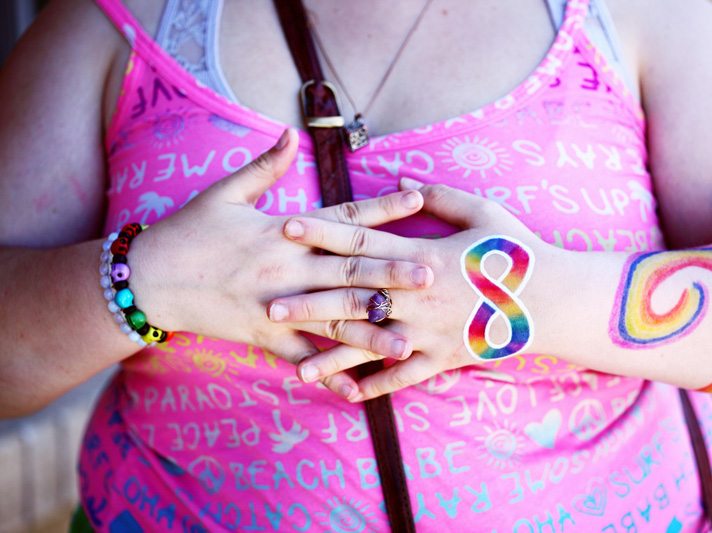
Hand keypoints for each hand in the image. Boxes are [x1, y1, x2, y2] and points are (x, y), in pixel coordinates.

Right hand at [127, 130, 433, 398]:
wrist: (148, 279)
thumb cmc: (187, 232)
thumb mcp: (224, 193)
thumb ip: (264, 166)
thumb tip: (290, 133)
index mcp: (284, 231)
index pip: (343, 218)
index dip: (382, 207)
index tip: (418, 199)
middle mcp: (287, 268)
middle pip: (349, 272)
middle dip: (392, 274)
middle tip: (431, 276)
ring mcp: (277, 305)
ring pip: (333, 320)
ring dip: (372, 332)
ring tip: (407, 343)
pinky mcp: (263, 335)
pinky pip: (300, 358)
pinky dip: (326, 374)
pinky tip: (355, 390)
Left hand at [269, 177, 548, 400]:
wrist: (554, 301)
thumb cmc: (517, 252)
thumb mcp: (483, 212)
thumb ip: (438, 195)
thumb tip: (399, 176)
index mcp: (424, 256)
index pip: (363, 243)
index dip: (323, 234)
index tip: (286, 228)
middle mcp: (418, 297)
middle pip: (354, 298)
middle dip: (310, 301)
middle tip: (269, 306)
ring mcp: (428, 332)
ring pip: (371, 346)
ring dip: (332, 355)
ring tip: (296, 366)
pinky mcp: (443, 358)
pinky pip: (403, 376)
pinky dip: (375, 386)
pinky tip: (346, 395)